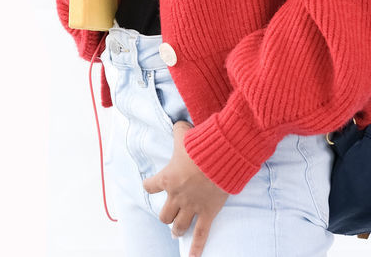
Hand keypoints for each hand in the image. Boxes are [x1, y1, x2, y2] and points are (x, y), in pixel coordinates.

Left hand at [142, 121, 228, 256]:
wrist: (221, 157)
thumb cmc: (201, 144)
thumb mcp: (184, 133)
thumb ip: (178, 130)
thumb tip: (179, 125)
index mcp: (167, 178)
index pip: (150, 186)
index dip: (149, 185)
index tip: (151, 184)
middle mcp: (177, 196)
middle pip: (164, 214)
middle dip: (166, 215)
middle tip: (169, 212)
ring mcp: (192, 207)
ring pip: (178, 226)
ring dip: (177, 228)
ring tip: (177, 230)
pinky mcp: (208, 213)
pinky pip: (201, 235)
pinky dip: (196, 248)